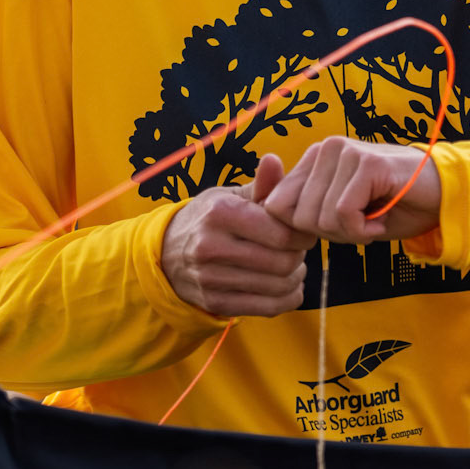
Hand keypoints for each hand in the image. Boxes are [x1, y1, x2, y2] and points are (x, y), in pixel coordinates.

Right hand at [160, 154, 315, 316]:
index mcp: (221, 213)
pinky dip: (287, 298)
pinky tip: (286, 286)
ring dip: (295, 277)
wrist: (166, 252)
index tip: (302, 231)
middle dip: (299, 256)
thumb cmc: (209, 218)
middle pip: (283, 262)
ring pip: (279, 286)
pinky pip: (269, 308)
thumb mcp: (229, 195)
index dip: (303, 234)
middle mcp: (212, 247)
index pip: (282, 233)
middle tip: (297, 250)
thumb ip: (260, 184)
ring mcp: (211, 279)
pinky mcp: (215, 303)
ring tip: (291, 266)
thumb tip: (273, 160)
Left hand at [261, 137, 440, 245]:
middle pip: (297, 217)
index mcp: (313, 159)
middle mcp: (325, 149)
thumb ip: (306, 212)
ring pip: (320, 218)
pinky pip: (343, 215)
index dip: (303, 231)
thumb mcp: (339, 213)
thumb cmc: (391, 207)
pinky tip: (381, 221)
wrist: (444, 196)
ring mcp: (345, 152)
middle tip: (360, 224)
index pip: (276, 205)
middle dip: (328, 234)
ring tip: (373, 219)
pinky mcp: (366, 163)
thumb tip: (270, 215)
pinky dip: (363, 231)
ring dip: (350, 234)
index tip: (337, 228)